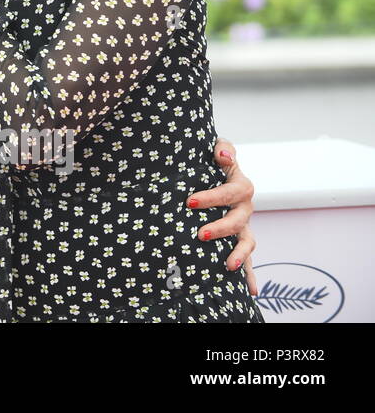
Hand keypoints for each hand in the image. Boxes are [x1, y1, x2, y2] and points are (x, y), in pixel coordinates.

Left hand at [187, 137, 257, 294]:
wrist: (215, 169)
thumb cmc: (212, 159)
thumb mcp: (217, 148)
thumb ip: (222, 149)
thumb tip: (223, 156)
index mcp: (240, 186)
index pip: (230, 192)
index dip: (212, 197)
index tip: (189, 202)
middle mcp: (245, 208)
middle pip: (239, 220)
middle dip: (221, 228)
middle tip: (200, 234)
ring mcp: (243, 226)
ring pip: (247, 242)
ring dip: (239, 255)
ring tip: (227, 267)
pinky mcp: (238, 240)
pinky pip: (247, 260)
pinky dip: (250, 275)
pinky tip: (251, 292)